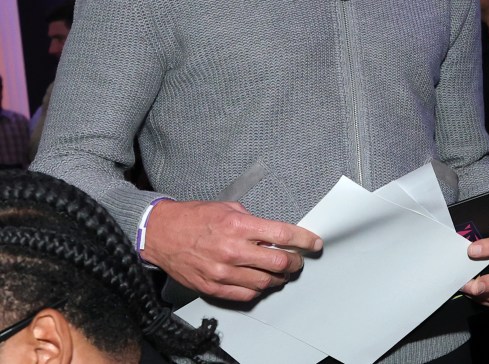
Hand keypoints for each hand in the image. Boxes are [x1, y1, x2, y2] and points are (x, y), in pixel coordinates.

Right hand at [141, 200, 322, 301]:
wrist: (161, 234)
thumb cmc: (194, 218)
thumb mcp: (228, 207)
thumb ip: (252, 220)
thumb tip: (273, 232)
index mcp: (239, 226)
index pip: (282, 234)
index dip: (304, 240)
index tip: (314, 243)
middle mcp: (233, 250)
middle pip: (278, 262)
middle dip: (295, 261)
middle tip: (298, 259)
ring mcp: (223, 271)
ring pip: (265, 281)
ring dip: (279, 277)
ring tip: (282, 272)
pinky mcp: (214, 286)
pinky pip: (245, 293)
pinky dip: (259, 289)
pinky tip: (262, 281)